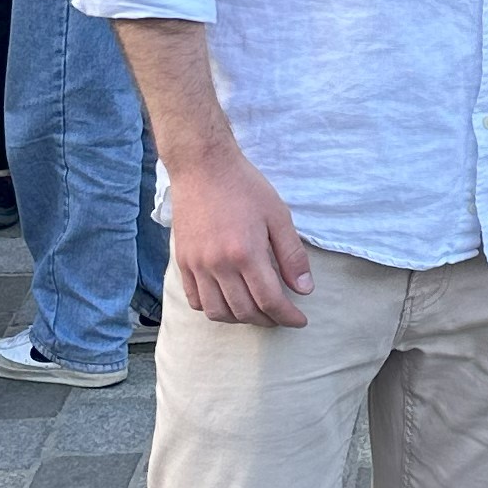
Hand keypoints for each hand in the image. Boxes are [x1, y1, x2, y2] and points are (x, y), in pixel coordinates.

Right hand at [167, 142, 315, 323]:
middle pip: (244, 311)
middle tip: (281, 316)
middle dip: (268, 320)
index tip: (299, 320)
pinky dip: (213, 309)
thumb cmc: (244, 187)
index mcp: (246, 253)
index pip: (269, 301)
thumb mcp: (278, 215)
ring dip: (240, 319)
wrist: (202, 166)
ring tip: (256, 312)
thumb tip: (304, 289)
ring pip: (217, 312)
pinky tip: (228, 302)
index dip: (287, 316)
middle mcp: (218, 265)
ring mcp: (197, 265)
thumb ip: (292, 255)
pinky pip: (194, 299)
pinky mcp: (182, 261)